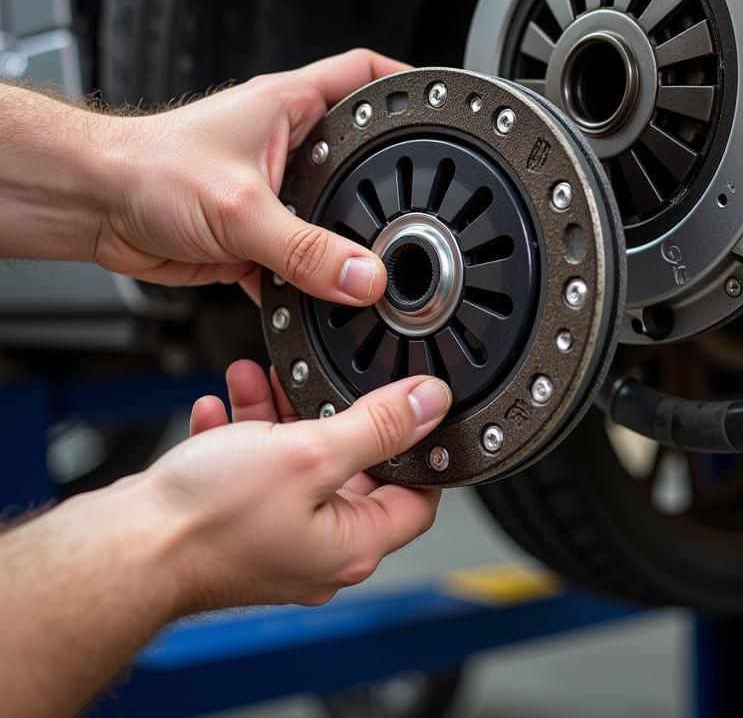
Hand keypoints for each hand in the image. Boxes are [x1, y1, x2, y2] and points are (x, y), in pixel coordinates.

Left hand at [94, 49, 407, 302]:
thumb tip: (363, 276)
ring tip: (374, 255)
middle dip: (389, 179)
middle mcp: (288, 142)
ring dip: (346, 238)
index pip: (367, 75)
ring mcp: (274, 188)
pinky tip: (321, 292)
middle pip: (359, 153)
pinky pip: (302, 255)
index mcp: (290, 105)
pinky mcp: (256, 231)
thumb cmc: (146, 171)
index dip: (409, 85)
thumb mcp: (240, 208)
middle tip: (421, 200)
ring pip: (331, 212)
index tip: (443, 109)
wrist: (92, 208)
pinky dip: (312, 277)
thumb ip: (306, 250)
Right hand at [143, 363, 450, 610]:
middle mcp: (317, 549)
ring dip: (280, 415)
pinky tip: (224, 408)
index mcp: (351, 544)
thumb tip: (429, 404)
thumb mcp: (309, 454)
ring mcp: (274, 539)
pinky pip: (253, 472)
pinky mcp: (236, 528)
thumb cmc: (207, 523)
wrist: (124, 548)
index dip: (419, 449)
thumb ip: (377, 426)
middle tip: (318, 381)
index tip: (414, 410)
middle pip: (351, 469)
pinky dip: (244, 436)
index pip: (416, 497)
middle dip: (332, 414)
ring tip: (261, 381)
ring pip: (295, 463)